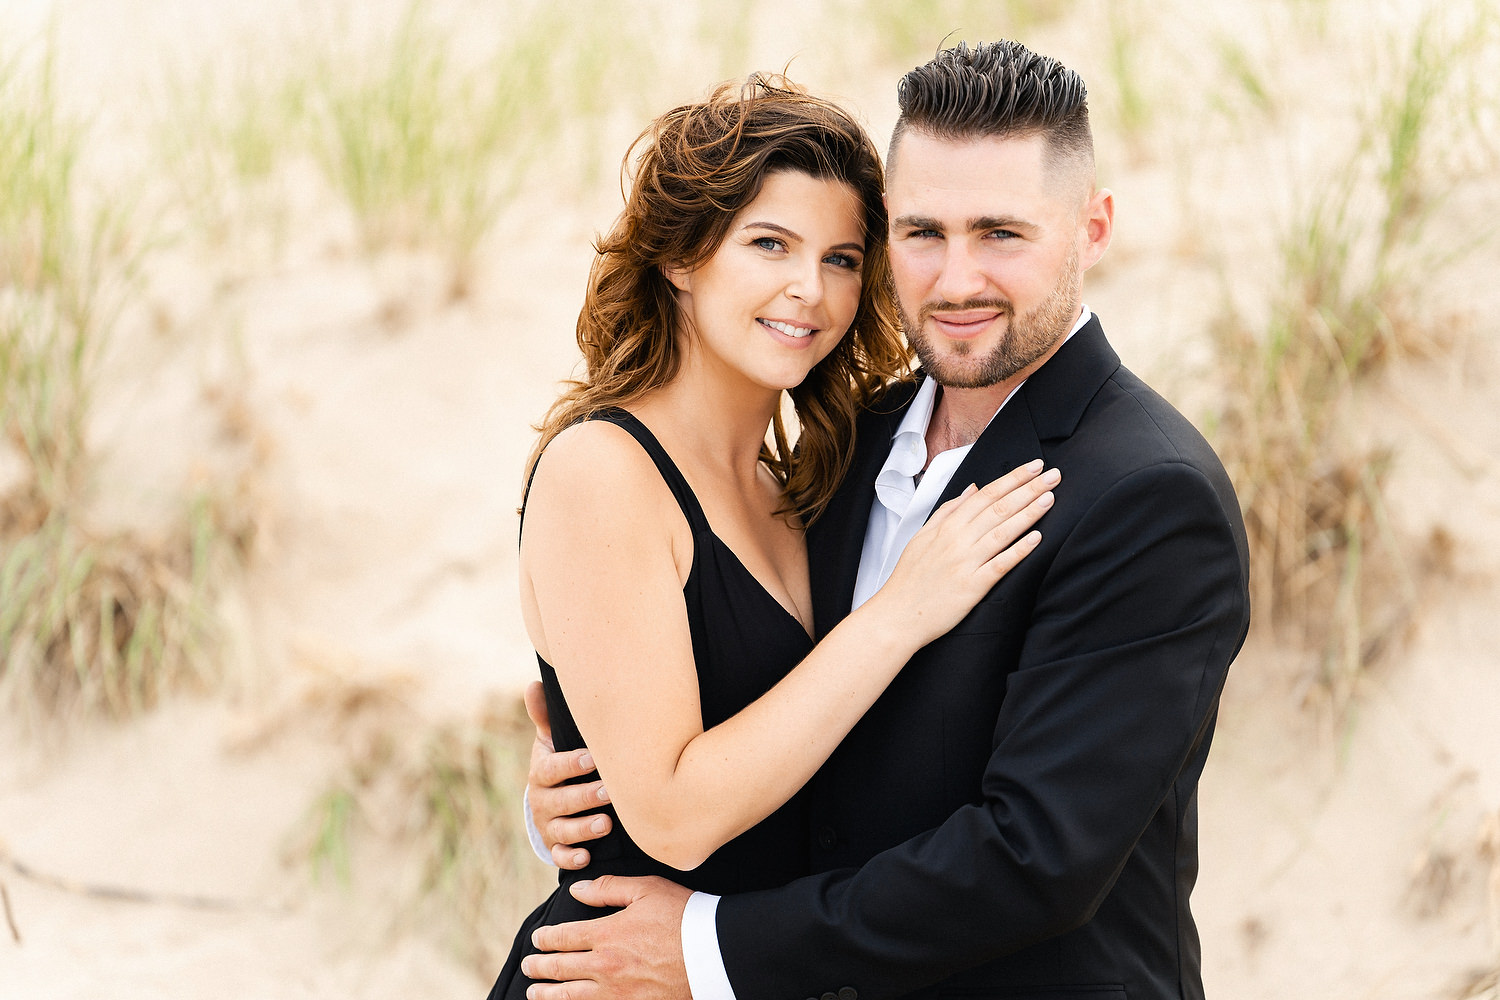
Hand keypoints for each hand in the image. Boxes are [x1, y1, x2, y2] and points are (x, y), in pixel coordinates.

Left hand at [521, 875, 691, 999]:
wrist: (714, 954)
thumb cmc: (683, 916)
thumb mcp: (647, 890)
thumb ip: (608, 889)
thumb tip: (575, 891)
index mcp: (607, 934)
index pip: (563, 938)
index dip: (545, 939)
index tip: (536, 939)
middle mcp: (606, 967)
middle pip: (561, 969)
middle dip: (540, 968)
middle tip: (528, 967)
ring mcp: (617, 993)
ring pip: (571, 997)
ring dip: (549, 995)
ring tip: (535, 993)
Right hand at [526, 681, 612, 868]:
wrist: (551, 799)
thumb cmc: (559, 763)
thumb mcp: (551, 741)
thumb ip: (546, 717)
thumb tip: (533, 684)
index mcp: (542, 772)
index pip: (551, 769)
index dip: (570, 764)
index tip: (593, 758)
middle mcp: (542, 800)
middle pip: (560, 801)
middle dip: (584, 797)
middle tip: (609, 792)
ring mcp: (548, 825)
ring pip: (562, 830)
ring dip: (583, 829)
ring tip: (606, 824)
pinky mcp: (555, 846)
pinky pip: (560, 856)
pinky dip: (571, 858)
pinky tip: (586, 857)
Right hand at [875, 459, 1057, 644]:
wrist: (898, 615)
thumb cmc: (910, 578)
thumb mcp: (922, 536)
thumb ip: (948, 511)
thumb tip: (972, 489)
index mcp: (947, 526)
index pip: (985, 494)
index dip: (1012, 479)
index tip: (1033, 467)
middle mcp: (957, 540)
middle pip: (999, 508)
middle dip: (1029, 489)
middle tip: (1053, 476)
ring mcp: (966, 562)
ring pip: (1002, 531)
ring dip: (1028, 513)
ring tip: (1049, 498)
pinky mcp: (972, 587)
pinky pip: (1000, 565)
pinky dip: (1019, 551)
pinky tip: (1037, 539)